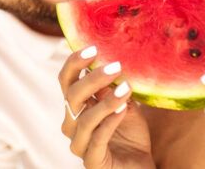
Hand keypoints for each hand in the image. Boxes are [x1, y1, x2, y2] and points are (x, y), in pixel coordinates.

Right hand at [58, 46, 153, 168]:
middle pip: (72, 96)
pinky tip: (124, 109)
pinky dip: (110, 123)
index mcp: (76, 106)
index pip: (66, 80)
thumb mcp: (124, 103)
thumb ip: (115, 87)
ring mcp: (79, 143)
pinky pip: (97, 140)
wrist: (138, 165)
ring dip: (106, 102)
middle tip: (115, 67)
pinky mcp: (91, 161)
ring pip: (84, 119)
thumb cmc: (129, 133)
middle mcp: (71, 123)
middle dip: (92, 79)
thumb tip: (113, 62)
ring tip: (125, 88)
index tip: (93, 48)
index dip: (74, 63)